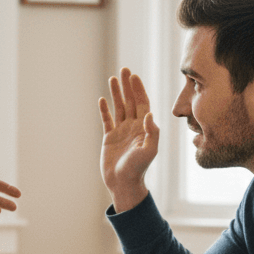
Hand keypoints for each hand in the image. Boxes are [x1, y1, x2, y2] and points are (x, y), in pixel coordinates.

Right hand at [99, 67, 159, 211]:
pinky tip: (101, 99)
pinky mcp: (109, 138)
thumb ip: (152, 132)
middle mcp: (133, 127)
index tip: (133, 76)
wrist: (124, 183)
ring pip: (119, 107)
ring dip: (116, 93)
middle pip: (131, 101)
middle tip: (124, 70)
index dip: (138, 89)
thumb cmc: (138, 169)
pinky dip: (104, 110)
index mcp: (144, 128)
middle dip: (127, 86)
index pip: (143, 103)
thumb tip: (149, 114)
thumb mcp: (149, 151)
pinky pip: (106, 120)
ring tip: (112, 78)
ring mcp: (121, 131)